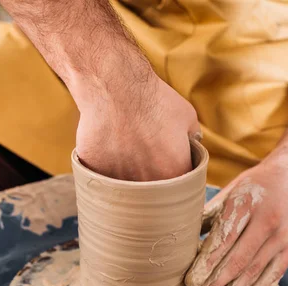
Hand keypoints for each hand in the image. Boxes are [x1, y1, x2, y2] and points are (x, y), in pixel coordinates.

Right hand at [74, 72, 199, 180]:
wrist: (115, 87)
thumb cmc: (153, 99)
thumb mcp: (186, 116)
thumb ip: (192, 137)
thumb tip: (193, 143)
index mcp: (173, 174)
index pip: (178, 192)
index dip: (173, 183)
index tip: (169, 173)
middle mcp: (146, 184)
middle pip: (150, 197)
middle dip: (151, 184)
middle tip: (146, 163)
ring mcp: (117, 181)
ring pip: (124, 190)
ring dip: (127, 178)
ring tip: (127, 153)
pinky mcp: (94, 173)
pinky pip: (101, 177)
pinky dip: (105, 168)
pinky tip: (108, 149)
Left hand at [181, 154, 287, 285]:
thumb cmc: (253, 186)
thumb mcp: (230, 191)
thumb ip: (210, 214)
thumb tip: (184, 238)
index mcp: (245, 204)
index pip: (223, 239)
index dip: (206, 263)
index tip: (189, 282)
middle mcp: (266, 222)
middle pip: (237, 260)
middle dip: (215, 284)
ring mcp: (282, 238)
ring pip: (255, 271)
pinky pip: (274, 274)